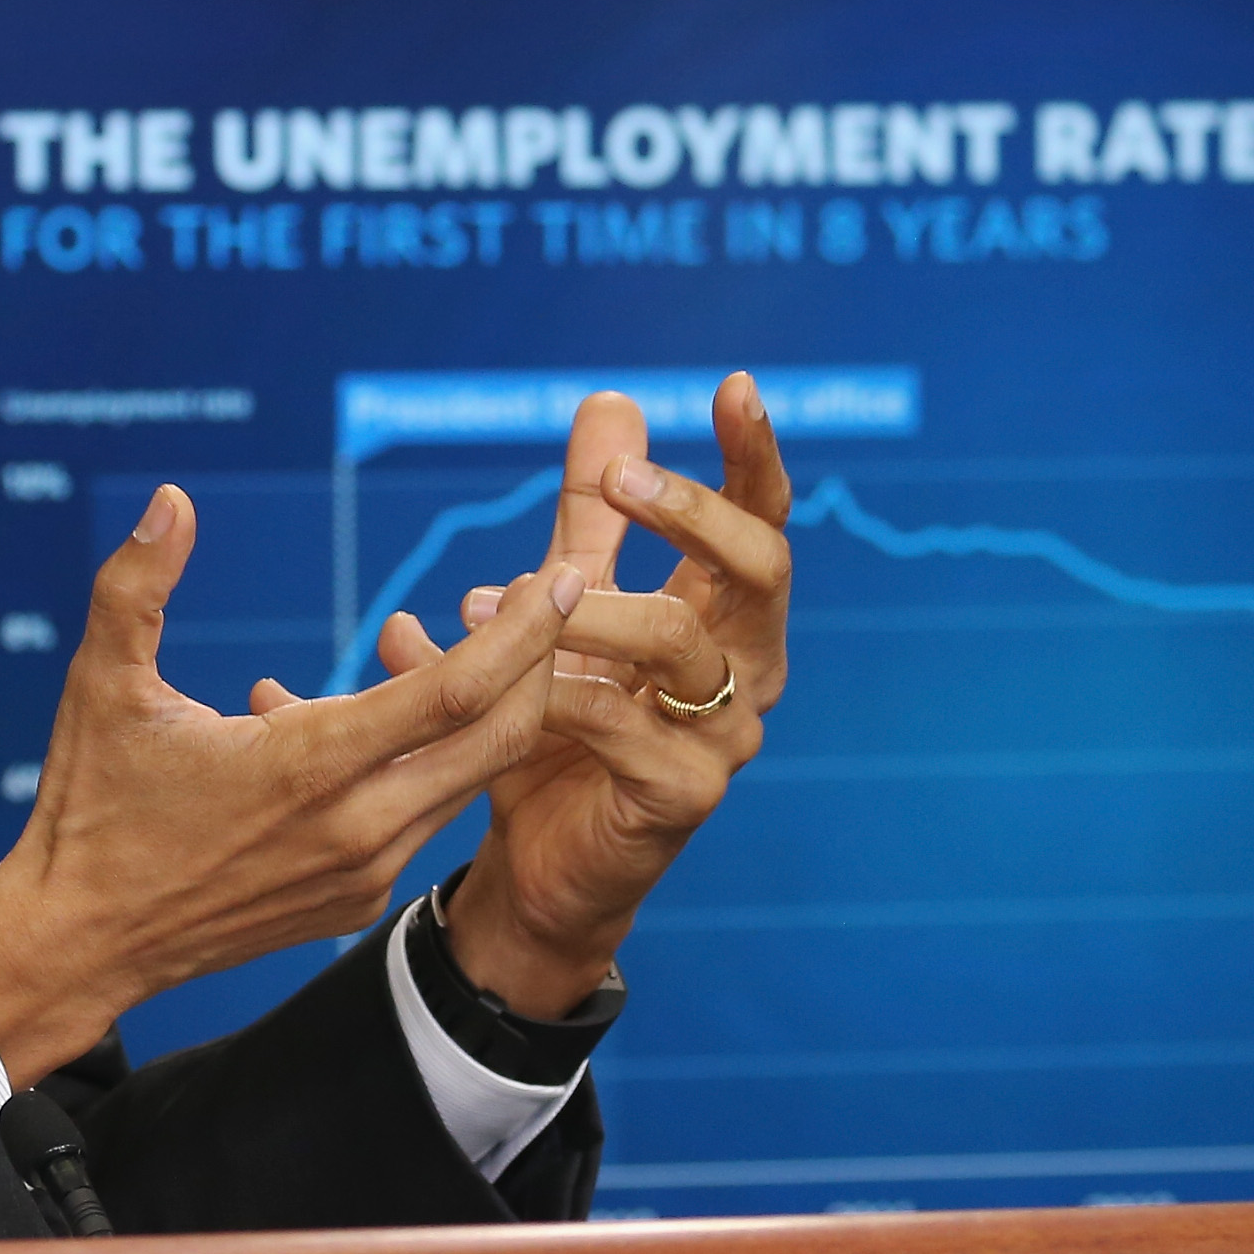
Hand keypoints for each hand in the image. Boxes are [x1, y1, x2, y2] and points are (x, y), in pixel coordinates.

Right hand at [0, 484, 587, 1084]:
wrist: (80, 945)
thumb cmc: (90, 808)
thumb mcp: (100, 685)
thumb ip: (137, 585)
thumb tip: (172, 498)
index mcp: (310, 765)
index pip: (455, 692)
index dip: (521, 632)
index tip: (560, 577)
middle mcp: (357, 826)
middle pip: (499, 740)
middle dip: (540, 664)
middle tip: (553, 596)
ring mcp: (363, 871)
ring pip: (467, 780)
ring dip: (487, 712)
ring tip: (478, 642)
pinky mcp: (355, 900)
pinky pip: (423, 816)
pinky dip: (429, 759)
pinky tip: (381, 716)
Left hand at [402, 377, 793, 1016]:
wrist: (533, 867)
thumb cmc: (561, 727)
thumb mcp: (567, 605)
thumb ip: (591, 515)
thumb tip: (610, 398)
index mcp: (726, 619)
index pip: (763, 523)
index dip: (755, 457)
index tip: (734, 386)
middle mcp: (745, 671)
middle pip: (760, 569)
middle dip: (692, 512)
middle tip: (615, 479)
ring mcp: (725, 738)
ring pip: (678, 643)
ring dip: (585, 607)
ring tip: (490, 598)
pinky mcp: (683, 797)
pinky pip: (621, 724)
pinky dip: (553, 690)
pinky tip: (501, 680)